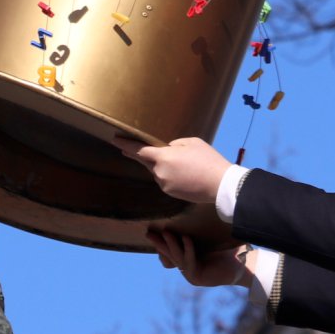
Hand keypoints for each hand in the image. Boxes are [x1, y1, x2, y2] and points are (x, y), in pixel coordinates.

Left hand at [115, 136, 231, 203]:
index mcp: (163, 157)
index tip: (114, 140)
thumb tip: (167, 150)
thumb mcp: (191, 143)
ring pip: (157, 172)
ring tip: (183, 164)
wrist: (219, 184)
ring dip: (163, 166)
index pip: (139, 150)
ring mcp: (164, 185)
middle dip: (141, 156)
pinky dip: (170, 176)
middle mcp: (160, 172)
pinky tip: (185, 174)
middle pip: (147, 162)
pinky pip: (165, 180)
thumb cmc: (208, 160)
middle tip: (128, 150)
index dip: (125, 145)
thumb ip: (174, 145)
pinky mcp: (170, 193)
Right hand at [146, 228, 249, 287]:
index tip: (150, 231)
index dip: (160, 242)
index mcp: (188, 259)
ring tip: (166, 232)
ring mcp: (191, 274)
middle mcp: (187, 268)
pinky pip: (189, 262)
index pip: (170, 250)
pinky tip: (186, 239)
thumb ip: (200, 231)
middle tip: (148, 233)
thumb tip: (195, 208)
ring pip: (178, 258)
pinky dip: (187, 250)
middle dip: (159, 243)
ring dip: (172, 244)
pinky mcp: (197, 278)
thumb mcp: (211, 239)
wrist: (243, 265)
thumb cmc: (229, 251)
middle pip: (169, 254)